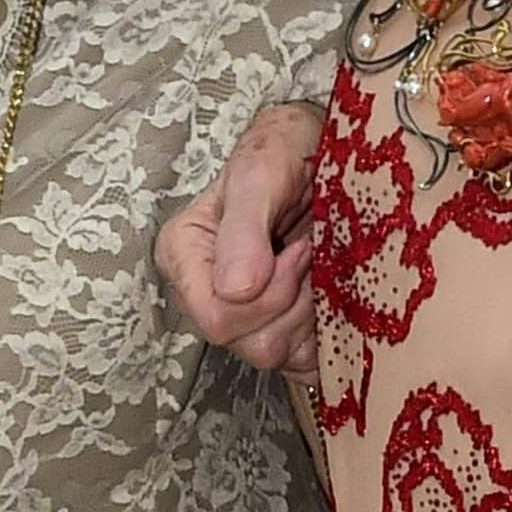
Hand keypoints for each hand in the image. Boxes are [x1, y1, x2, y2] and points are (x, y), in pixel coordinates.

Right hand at [156, 99, 319, 374]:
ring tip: (318, 264)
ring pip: (277, 355)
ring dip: (310, 311)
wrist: (319, 150)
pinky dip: (325, 333)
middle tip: (311, 250)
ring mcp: (242, 317)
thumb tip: (236, 290)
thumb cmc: (283, 149)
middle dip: (292, 300)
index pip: (217, 318)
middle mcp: (204, 294)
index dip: (267, 294)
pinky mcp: (281, 329)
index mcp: (184, 256)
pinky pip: (303, 362)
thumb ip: (244, 228)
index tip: (295, 246)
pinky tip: (328, 292)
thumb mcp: (261, 171)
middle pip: (249, 343)